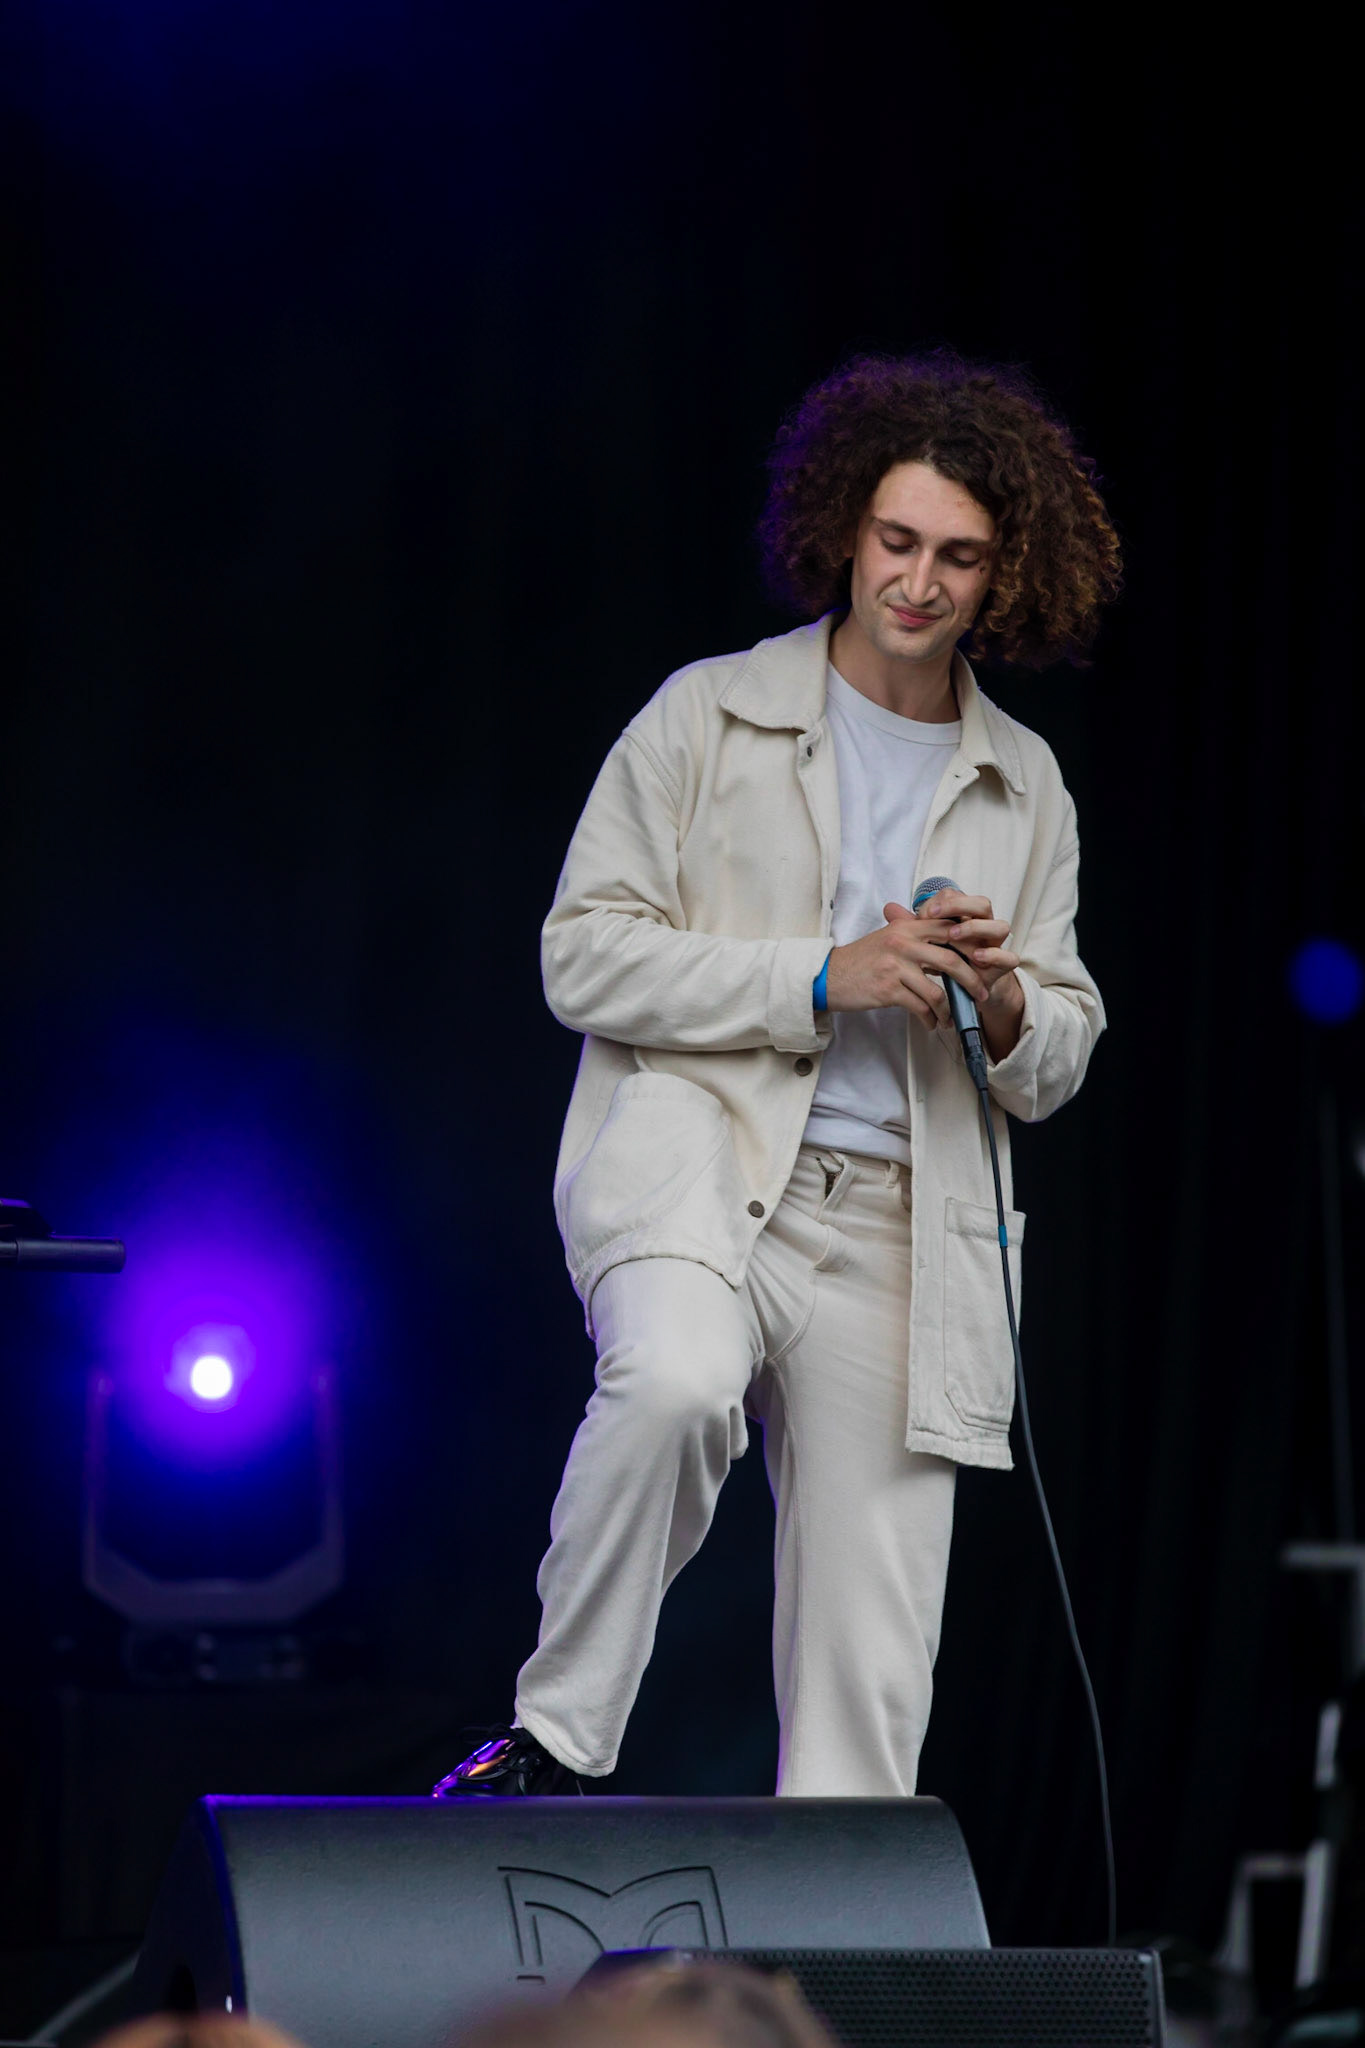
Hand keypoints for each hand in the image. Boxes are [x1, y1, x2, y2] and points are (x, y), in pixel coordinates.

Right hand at [825, 901, 992, 1029]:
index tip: (981, 962)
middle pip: (951, 960)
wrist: (829, 976)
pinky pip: (920, 1007)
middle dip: (971, 981)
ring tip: (951, 1018)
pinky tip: (932, 1024)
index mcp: (906, 926)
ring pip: (937, 990)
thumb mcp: (888, 937)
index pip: (949, 930)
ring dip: (949, 1009)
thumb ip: (915, 935)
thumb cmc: (860, 959)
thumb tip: (948, 943)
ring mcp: (896, 966)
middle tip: (980, 994)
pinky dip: (931, 1019)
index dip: (970, 946)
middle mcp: (903, 942)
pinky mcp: (889, 990)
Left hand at [902, 888, 1024, 1055]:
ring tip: (953, 936)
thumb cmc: (946, 960)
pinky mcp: (1003, 965)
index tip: (921, 913)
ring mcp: (996, 945)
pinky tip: (976, 957)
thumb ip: (911, 926)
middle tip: (934, 916)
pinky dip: (995, 955)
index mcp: (965, 917)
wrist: (967, 990)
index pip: (958, 896)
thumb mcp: (927, 942)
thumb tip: (888, 908)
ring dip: (976, 929)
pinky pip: (1010, 957)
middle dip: (959, 906)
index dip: (941, 901)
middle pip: (982, 904)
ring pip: (1001, 926)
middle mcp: (983, 926)